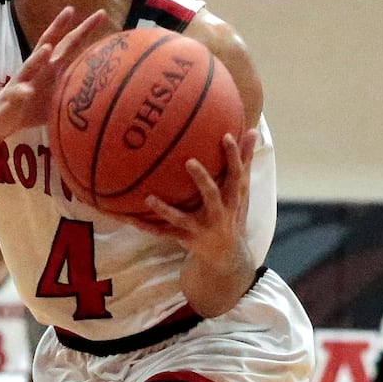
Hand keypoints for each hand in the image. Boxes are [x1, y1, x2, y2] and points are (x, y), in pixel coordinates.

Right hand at [0, 6, 109, 139]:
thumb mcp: (57, 97)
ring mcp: (22, 81)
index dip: (83, 29)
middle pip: (49, 43)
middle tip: (70, 9)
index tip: (101, 14)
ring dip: (38, 57)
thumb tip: (105, 92)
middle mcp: (37, 69)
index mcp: (50, 67)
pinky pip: (17, 94)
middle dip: (61, 27)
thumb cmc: (32, 108)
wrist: (1, 120)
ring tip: (48, 48)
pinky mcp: (12, 97)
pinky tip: (27, 91)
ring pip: (29, 66)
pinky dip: (22, 92)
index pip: (68, 44)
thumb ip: (75, 89)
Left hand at [136, 129, 256, 262]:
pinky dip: (146, 226)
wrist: (226, 252)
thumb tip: (253, 129)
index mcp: (233, 197)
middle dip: (202, 180)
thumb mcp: (240, 189)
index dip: (233, 156)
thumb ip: (244, 160)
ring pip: (181, 219)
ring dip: (165, 210)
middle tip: (189, 161)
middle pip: (211, 195)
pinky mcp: (185, 238)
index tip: (226, 136)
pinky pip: (162, 232)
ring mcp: (200, 227)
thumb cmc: (231, 210)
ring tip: (149, 198)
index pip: (236, 174)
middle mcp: (218, 212)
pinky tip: (130, 219)